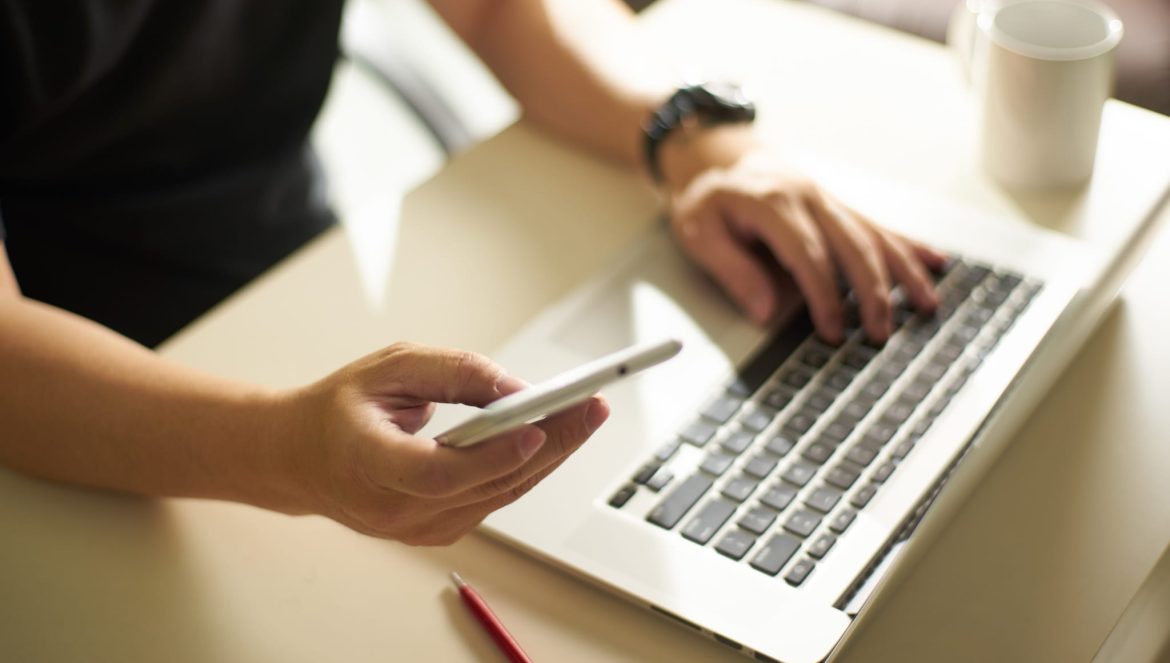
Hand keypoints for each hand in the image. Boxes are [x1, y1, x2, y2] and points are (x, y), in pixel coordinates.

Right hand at [274, 342, 608, 544]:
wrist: (299, 458)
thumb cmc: (340, 408)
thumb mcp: (389, 367)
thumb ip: (453, 373)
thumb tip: (515, 389)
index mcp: (367, 463)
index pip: (438, 473)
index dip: (491, 456)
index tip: (536, 428)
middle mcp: (392, 507)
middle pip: (484, 486)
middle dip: (548, 445)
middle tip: (591, 408)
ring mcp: (413, 529)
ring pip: (498, 496)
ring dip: (548, 457)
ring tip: (586, 416)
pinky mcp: (434, 531)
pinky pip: (492, 501)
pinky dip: (524, 469)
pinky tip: (554, 440)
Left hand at [659, 129, 947, 343]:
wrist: (718, 157)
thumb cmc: (708, 200)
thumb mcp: (700, 233)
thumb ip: (733, 271)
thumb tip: (766, 312)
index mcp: (772, 202)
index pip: (808, 254)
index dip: (823, 295)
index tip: (833, 331)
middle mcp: (808, 196)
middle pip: (852, 245)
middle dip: (871, 292)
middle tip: (880, 333)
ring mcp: (828, 199)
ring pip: (875, 235)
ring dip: (902, 272)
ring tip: (926, 305)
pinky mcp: (838, 205)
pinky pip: (879, 225)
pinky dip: (909, 245)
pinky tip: (936, 262)